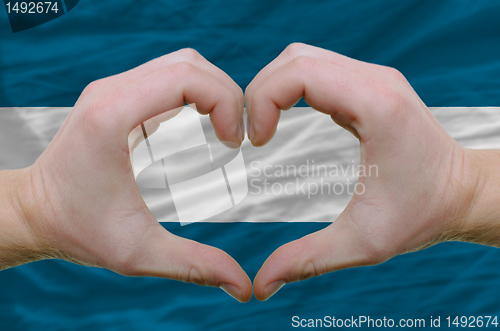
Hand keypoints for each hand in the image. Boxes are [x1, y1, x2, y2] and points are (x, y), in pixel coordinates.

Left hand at [4, 49, 251, 301]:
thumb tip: (243, 286)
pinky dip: (196, 93)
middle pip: (189, 64)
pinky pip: (167, 77)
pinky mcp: (117, 97)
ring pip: (180, 65)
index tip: (235, 143)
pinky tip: (204, 125)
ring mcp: (112, 90)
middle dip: (226, 95)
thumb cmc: (78, 230)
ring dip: (212, 91)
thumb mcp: (137, 253)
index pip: (187, 77)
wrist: (34, 212)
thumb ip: (194, 265)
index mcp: (113, 116)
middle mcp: (111, 92)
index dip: (226, 102)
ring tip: (226, 131)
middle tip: (237, 138)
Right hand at [246, 43, 490, 300]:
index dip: (262, 100)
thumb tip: (261, 286)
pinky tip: (285, 118)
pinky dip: (291, 87)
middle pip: (294, 59)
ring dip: (273, 87)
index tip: (256, 143)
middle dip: (259, 92)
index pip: (299, 73)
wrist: (463, 193)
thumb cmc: (422, 214)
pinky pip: (318, 69)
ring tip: (264, 127)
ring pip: (303, 58)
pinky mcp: (370, 85)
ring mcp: (374, 78)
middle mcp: (376, 81)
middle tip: (252, 136)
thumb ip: (307, 260)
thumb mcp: (363, 242)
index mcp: (376, 107)